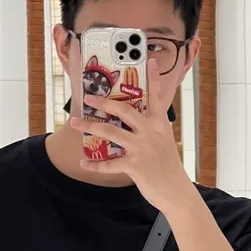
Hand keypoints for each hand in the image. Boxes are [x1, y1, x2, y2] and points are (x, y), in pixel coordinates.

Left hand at [69, 58, 197, 213]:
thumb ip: (152, 128)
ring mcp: (142, 149)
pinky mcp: (135, 166)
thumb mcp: (164, 141)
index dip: (153, 78)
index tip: (150, 60)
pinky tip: (83, 162)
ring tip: (74, 122)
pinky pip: (110, 164)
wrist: (175, 190)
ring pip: (112, 133)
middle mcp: (151, 133)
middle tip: (88, 96)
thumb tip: (140, 118)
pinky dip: (95, 164)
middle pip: (125, 110)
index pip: (156, 97)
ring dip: (90, 126)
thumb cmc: (167, 165)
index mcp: (160, 124)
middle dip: (104, 102)